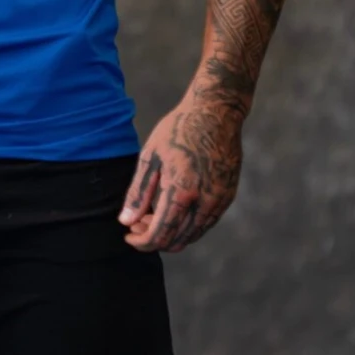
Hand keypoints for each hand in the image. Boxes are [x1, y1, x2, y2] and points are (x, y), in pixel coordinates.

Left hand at [120, 94, 243, 251]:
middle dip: (154, 239)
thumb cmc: (178, 130)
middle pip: (177, 240)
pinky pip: (206, 223)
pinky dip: (188, 226)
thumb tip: (126, 222)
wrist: (216, 111)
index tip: (128, 236)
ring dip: (171, 234)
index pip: (160, 235)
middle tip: (137, 225)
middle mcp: (205, 201)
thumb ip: (138, 193)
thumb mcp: (150, 157)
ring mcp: (220, 200)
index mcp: (182, 192)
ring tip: (153, 217)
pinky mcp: (228, 195)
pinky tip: (174, 211)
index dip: (141, 243)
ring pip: (193, 235)